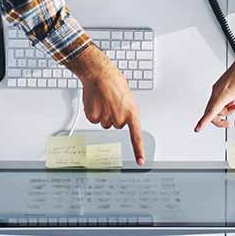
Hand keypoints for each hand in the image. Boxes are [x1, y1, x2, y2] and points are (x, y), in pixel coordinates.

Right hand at [66, 47, 145, 164]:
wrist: (99, 73)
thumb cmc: (114, 81)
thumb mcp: (126, 97)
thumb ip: (126, 110)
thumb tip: (122, 118)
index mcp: (132, 112)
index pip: (136, 136)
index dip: (138, 150)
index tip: (141, 162)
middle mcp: (120, 118)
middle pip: (117, 125)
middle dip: (114, 115)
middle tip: (112, 102)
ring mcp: (107, 118)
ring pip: (105, 123)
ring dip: (104, 114)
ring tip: (104, 100)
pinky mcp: (94, 117)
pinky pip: (94, 120)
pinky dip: (94, 113)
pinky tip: (96, 102)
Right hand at [196, 39, 234, 131]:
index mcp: (223, 94)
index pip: (211, 112)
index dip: (203, 122)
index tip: (197, 128)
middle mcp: (217, 90)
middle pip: (211, 111)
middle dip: (220, 119)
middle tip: (229, 123)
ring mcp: (217, 88)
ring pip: (215, 106)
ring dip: (224, 110)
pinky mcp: (219, 86)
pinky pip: (217, 99)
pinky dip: (224, 104)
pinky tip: (234, 100)